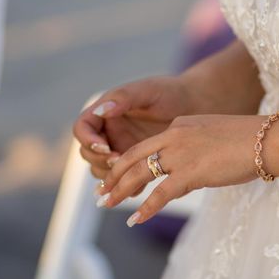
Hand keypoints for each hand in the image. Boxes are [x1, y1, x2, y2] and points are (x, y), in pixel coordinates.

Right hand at [73, 76, 196, 179]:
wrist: (196, 107)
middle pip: (88, 153)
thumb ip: (124, 98)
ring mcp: (120, 149)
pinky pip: (123, 180)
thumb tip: (102, 110)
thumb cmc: (171, 93)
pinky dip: (127, 185)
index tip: (104, 146)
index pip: (82, 128)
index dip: (88, 139)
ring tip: (129, 175)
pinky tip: (140, 187)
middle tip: (119, 161)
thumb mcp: (148, 91)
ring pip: (102, 170)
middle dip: (100, 160)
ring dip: (111, 176)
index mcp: (105, 112)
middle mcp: (109, 132)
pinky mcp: (136, 164)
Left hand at [96, 115, 271, 225]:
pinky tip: (134, 219)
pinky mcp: (190, 171)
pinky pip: (160, 193)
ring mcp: (180, 152)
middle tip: (99, 192)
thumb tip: (182, 180)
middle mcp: (174, 135)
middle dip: (112, 176)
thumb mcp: (212, 140)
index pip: (146, 145)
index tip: (116, 174)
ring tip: (105, 205)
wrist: (268, 139)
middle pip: (133, 157)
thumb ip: (192, 154)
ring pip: (140, 174)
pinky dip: (145, 208)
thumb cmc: (250, 141)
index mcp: (178, 126)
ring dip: (119, 191)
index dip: (127, 162)